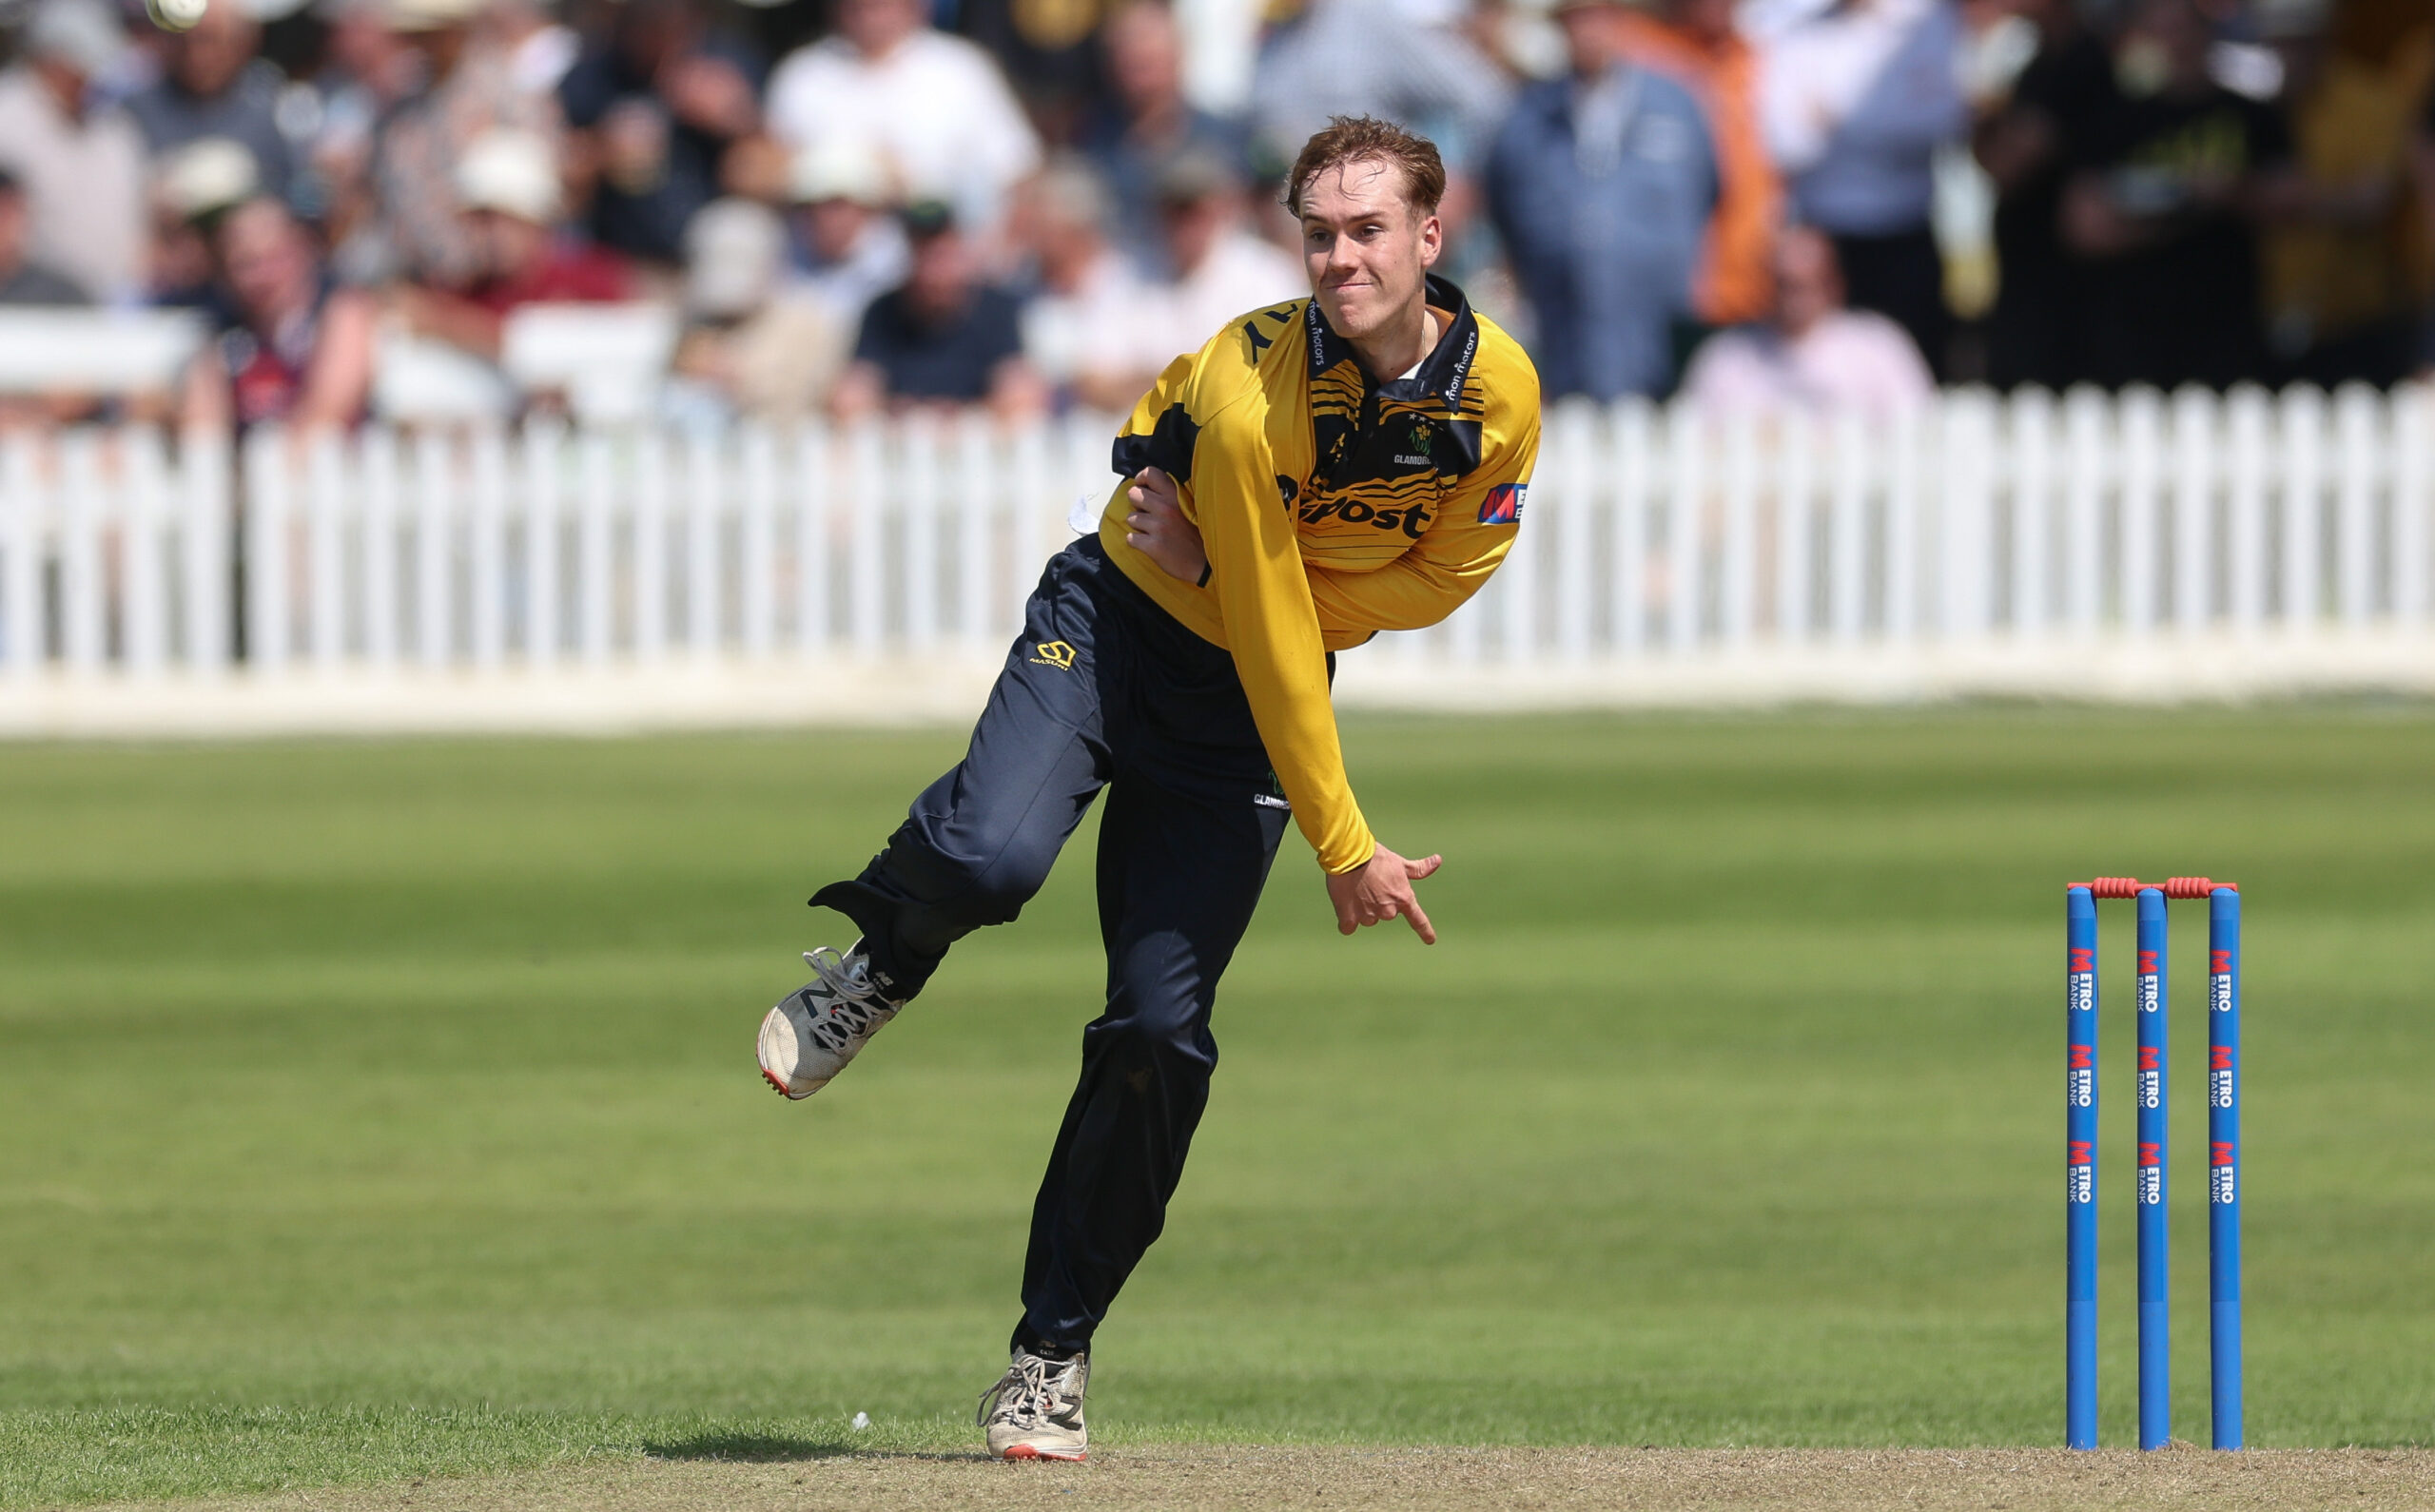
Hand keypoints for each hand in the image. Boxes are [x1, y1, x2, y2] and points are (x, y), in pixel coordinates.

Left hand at [1123, 467, 1207, 583]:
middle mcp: (1166, 508)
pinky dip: (1137, 543)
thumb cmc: (1197, 535)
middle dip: (1137, 504)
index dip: (1141, 479)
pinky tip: (1151, 544)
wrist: (1205, 564)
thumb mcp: (1191, 507)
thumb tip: (1149, 487)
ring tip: (1154, 532)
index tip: (1142, 487)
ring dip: (1139, 526)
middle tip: (1148, 514)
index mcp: (1176, 495)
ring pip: (1131, 518)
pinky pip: (1131, 539)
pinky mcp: (1153, 546)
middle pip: (1133, 494)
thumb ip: (1172, 495)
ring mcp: (1159, 527)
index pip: (1150, 473)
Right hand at [1324, 844, 1442, 943]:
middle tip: (1370, 885)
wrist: (1350, 855)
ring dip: (1361, 908)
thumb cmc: (1376, 856)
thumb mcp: (1400, 862)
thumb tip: (1437, 860)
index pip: (1418, 920)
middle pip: (1385, 914)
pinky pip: (1349, 926)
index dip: (1426, 932)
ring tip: (1355, 889)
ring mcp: (1369, 916)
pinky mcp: (1350, 919)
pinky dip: (1347, 918)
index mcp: (1403, 898)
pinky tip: (1344, 902)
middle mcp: (1388, 911)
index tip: (1431, 940)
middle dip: (1378, 902)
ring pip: (1367, 918)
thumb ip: (1419, 868)